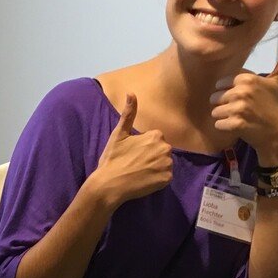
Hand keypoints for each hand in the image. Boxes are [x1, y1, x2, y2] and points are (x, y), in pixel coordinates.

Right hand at [89, 93, 172, 209]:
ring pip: (165, 164)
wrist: (110, 184)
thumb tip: (131, 92)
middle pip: (162, 151)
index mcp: (155, 135)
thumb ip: (128, 114)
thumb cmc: (112, 158)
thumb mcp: (119, 134)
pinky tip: (145, 180)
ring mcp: (167, 164)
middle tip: (135, 164)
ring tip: (140, 173)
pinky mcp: (167, 179)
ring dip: (156, 168)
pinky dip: (158, 179)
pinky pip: (166, 177)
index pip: (155, 139)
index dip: (143, 147)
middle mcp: (165, 148)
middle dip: (152, 156)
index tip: (132, 154)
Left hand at [210, 42, 277, 163]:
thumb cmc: (276, 104)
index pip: (221, 83)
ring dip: (224, 117)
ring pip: (215, 111)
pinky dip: (225, 127)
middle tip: (242, 109)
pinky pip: (218, 124)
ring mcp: (239, 108)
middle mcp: (242, 91)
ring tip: (240, 117)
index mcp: (248, 79)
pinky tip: (239, 127)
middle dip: (224, 104)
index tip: (242, 97)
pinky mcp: (236, 124)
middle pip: (215, 97)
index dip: (228, 91)